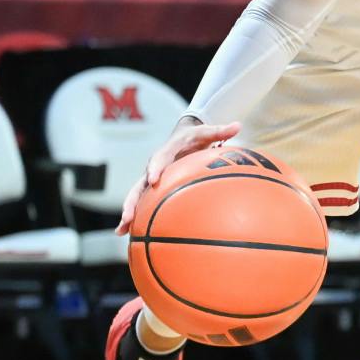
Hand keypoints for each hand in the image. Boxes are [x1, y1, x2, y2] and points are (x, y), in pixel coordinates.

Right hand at [116, 119, 242, 232]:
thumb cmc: (195, 136)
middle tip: (127, 216)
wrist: (181, 136)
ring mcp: (151, 178)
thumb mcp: (207, 131)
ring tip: (121, 231)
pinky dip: (136, 217)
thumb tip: (238, 125)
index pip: (159, 160)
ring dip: (129, 212)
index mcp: (166, 152)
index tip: (153, 180)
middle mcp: (154, 167)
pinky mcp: (152, 188)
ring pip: (136, 196)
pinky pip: (143, 202)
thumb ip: (221, 130)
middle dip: (132, 200)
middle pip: (139, 184)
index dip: (155, 169)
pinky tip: (127, 234)